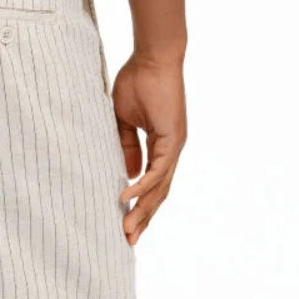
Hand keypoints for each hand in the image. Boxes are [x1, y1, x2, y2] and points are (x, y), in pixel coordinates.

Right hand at [111, 53, 186, 245]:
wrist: (153, 56)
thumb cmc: (138, 81)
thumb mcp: (124, 121)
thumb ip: (126, 147)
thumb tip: (127, 173)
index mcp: (162, 147)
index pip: (152, 185)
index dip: (140, 206)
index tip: (125, 224)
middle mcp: (171, 151)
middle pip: (158, 194)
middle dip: (143, 219)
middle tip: (128, 242)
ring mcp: (174, 146)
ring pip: (160, 188)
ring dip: (143, 211)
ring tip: (127, 230)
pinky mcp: (172, 139)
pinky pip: (157, 170)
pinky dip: (142, 186)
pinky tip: (126, 199)